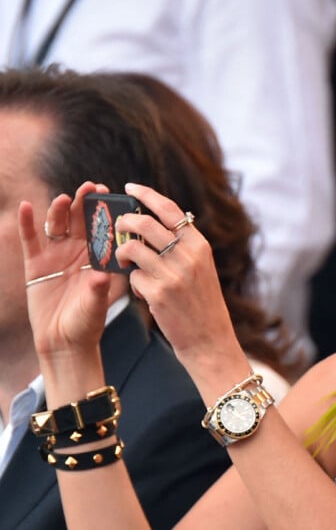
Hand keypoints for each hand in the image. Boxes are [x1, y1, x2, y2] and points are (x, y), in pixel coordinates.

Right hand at [19, 181, 110, 360]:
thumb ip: (99, 288)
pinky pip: (31, 240)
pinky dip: (28, 223)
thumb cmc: (89, 322)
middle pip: (81, 221)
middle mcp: (80, 252)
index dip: (106, 212)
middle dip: (86, 203)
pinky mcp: (36, 264)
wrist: (65, 342)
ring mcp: (57, 256)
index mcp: (100, 257)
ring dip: (61, 210)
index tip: (112, 195)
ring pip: (58, 226)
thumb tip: (101, 276)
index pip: (104, 229)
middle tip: (92, 188)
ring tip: (65, 199)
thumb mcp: (98, 304)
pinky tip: (28, 206)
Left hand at [115, 183, 240, 362]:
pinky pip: (133, 277)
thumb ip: (184, 246)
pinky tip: (141, 289)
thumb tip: (154, 223)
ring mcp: (173, 275)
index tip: (129, 188)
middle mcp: (188, 256)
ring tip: (123, 259)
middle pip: (145, 224)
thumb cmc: (202, 302)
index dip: (146, 195)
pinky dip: (132, 281)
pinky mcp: (159, 294)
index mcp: (199, 245)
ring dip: (121, 252)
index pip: (169, 209)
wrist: (210, 338)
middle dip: (124, 222)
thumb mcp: (202, 267)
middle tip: (117, 226)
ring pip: (132, 248)